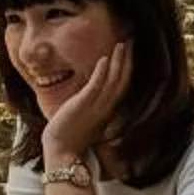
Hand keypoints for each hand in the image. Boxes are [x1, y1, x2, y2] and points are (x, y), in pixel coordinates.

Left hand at [41, 41, 132, 168]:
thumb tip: (87, 94)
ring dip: (118, 62)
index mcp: (107, 111)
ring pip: (113, 81)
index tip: (128, 54)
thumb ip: (90, 106)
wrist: (62, 152)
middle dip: (127, 61)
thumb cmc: (69, 137)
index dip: (126, 69)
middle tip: (131, 43)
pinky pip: (96, 86)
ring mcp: (96, 107)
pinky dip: (102, 72)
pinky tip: (105, 59)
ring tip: (122, 45)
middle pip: (122, 80)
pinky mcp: (84, 105)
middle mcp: (106, 108)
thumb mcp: (84, 118)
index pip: (121, 86)